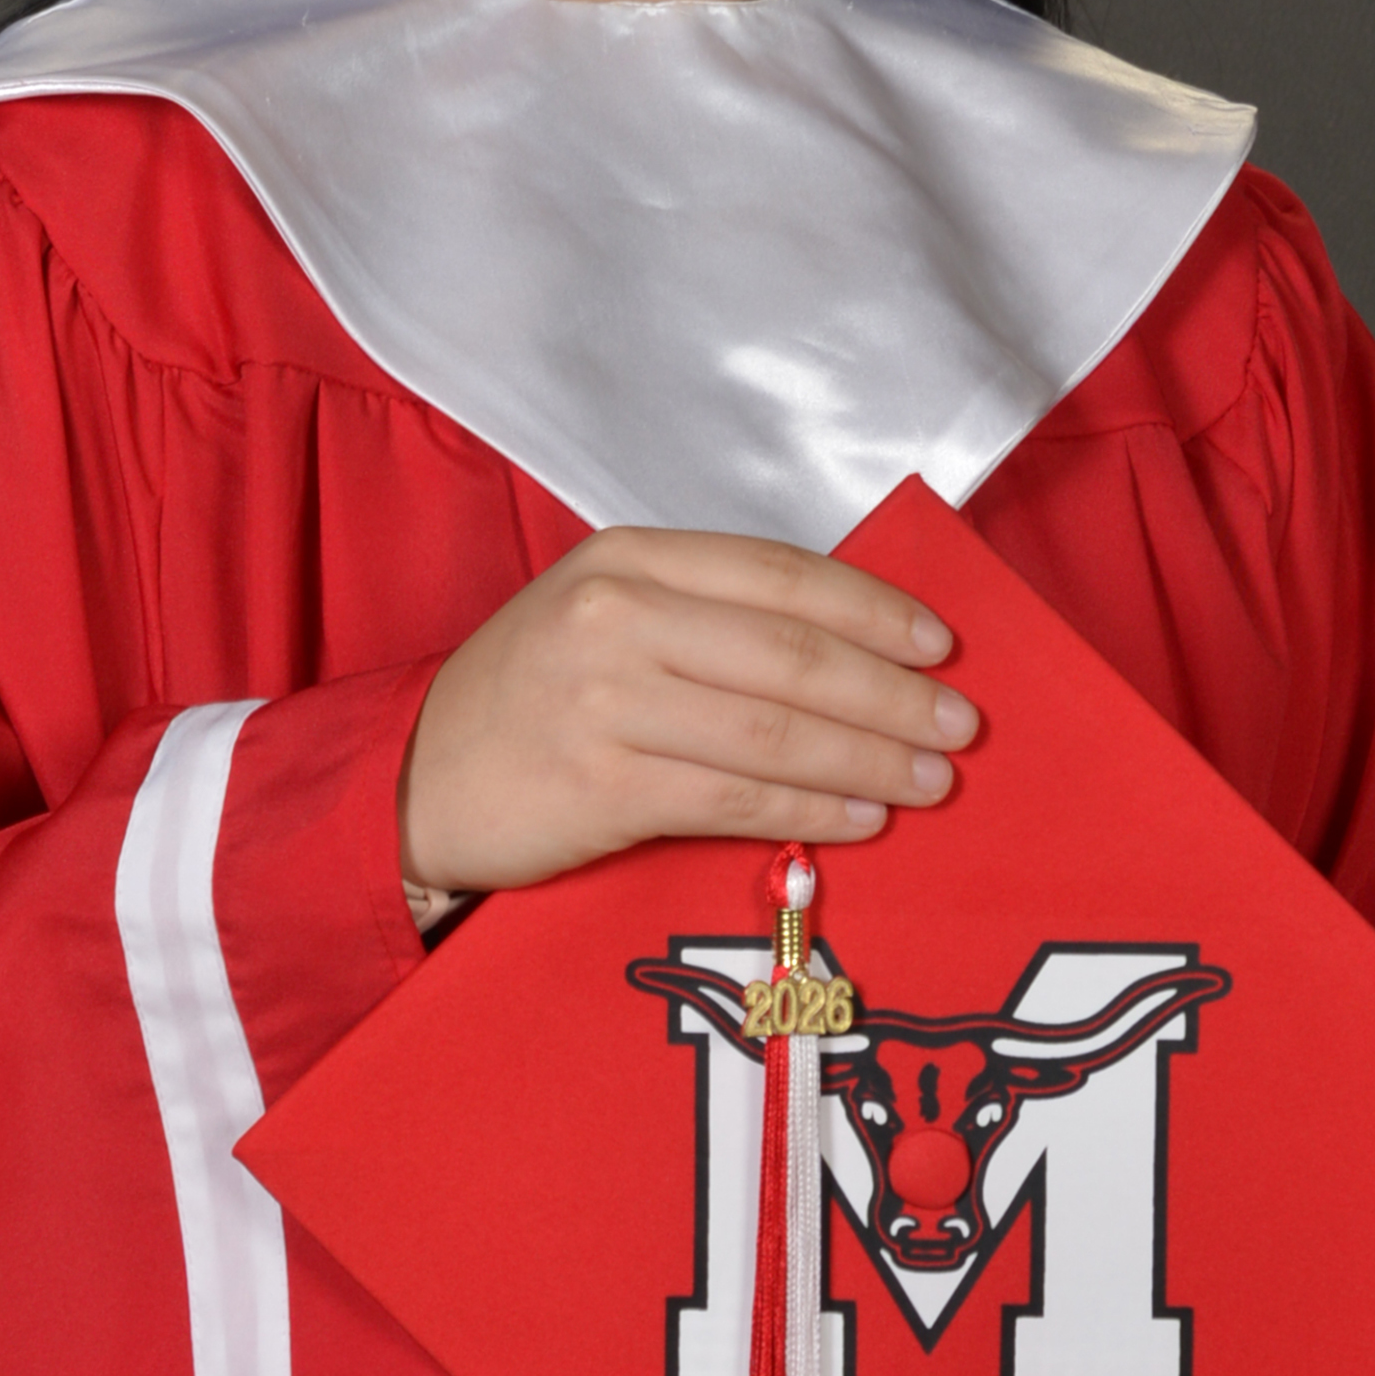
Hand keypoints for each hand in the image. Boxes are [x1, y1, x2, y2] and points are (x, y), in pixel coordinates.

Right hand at [396, 527, 973, 893]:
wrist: (413, 777)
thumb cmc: (529, 695)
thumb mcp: (603, 613)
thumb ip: (705, 614)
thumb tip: (851, 645)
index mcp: (626, 558)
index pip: (778, 573)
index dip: (872, 607)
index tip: (941, 641)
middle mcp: (616, 616)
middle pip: (790, 653)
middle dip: (891, 692)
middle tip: (961, 723)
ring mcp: (605, 701)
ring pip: (772, 729)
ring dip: (868, 757)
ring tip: (931, 779)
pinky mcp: (600, 786)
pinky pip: (733, 799)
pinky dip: (808, 810)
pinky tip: (859, 818)